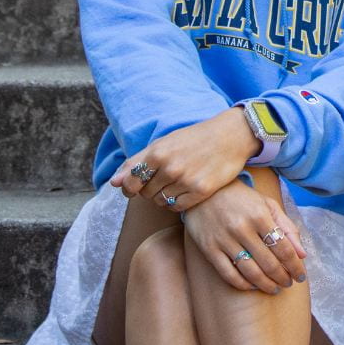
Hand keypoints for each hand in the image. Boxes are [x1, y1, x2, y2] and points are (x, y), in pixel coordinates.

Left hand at [110, 108, 253, 212]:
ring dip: (163, 197)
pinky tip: (184, 191)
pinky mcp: (201, 191)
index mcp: (157, 152)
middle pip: (145, 193)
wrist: (230, 137)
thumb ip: (136, 162)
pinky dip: (176, 203)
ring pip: (160, 202)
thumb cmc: (193, 139)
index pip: (131, 182)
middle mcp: (170, 167)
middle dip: (149, 189)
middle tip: (163, 179)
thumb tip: (113, 183)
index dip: (130, 188)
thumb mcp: (163, 144)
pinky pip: (177, 207)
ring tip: (175, 183)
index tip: (135, 187)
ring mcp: (186, 180)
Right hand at [181, 180, 306, 293]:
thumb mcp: (268, 205)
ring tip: (274, 288)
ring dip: (266, 285)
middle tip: (288, 283)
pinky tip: (252, 286)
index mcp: (260, 216)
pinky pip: (228, 274)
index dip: (295, 266)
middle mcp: (242, 228)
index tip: (300, 276)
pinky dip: (243, 284)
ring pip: (250, 272)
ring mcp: (224, 240)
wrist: (205, 190)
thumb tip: (302, 254)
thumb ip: (287, 227)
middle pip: (269, 263)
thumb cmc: (242, 198)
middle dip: (283, 278)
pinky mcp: (209, 249)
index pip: (284, 249)